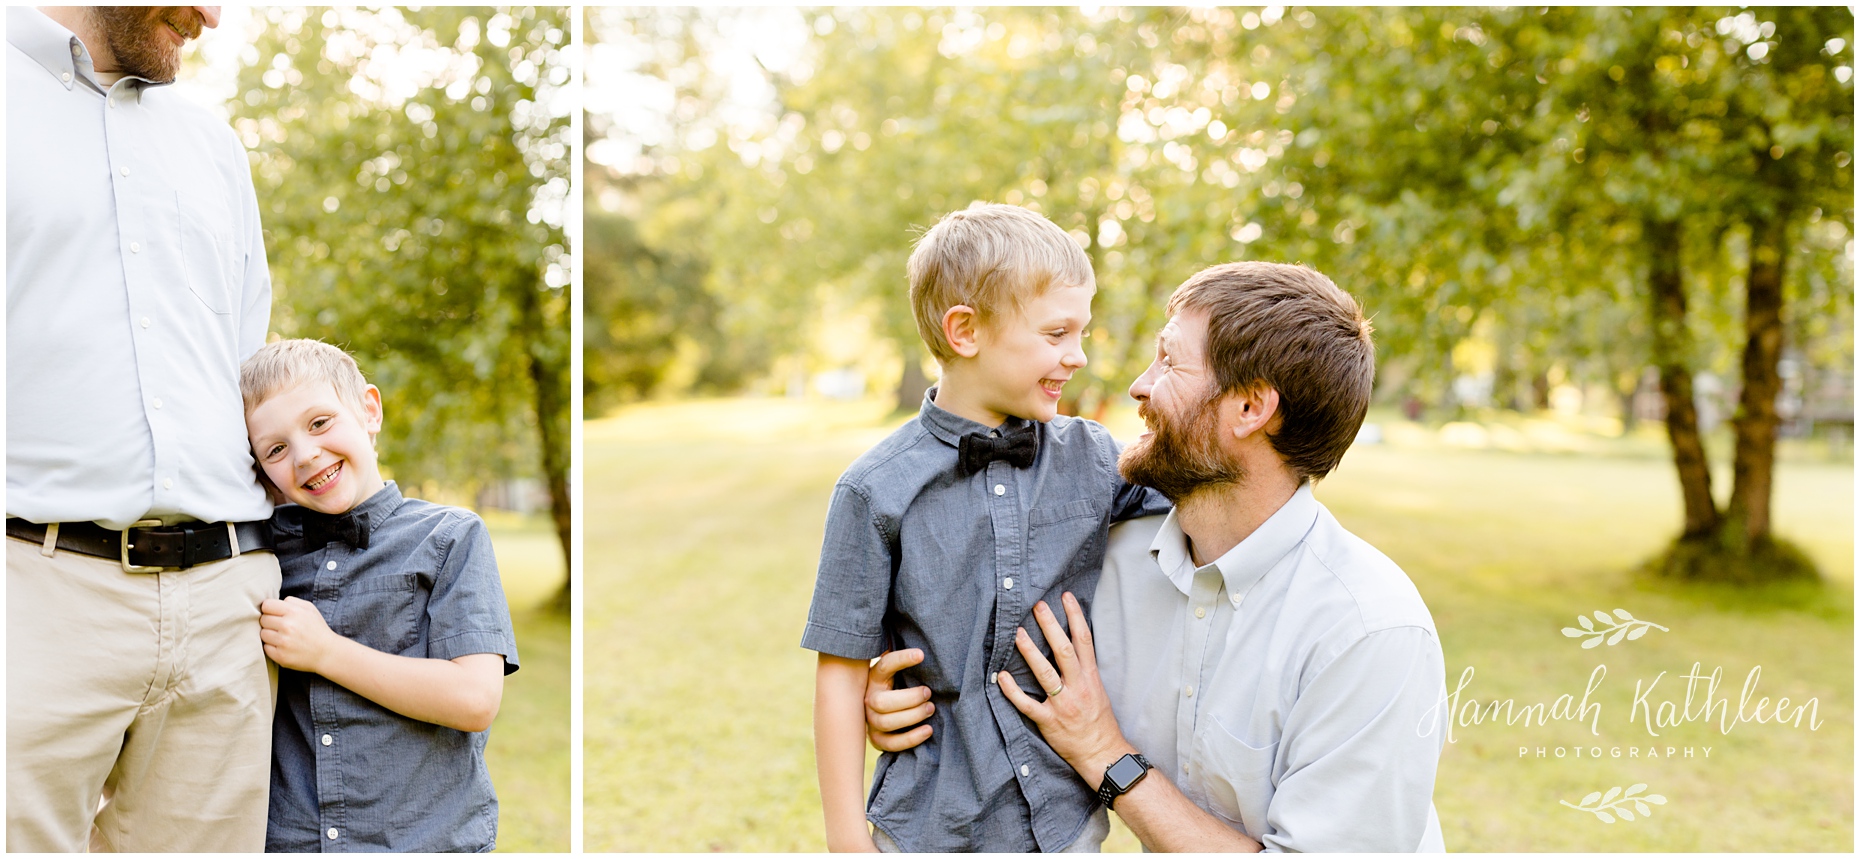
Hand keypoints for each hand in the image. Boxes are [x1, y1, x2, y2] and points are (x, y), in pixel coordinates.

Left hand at [259, 596, 338, 673]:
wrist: (327, 653)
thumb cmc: (317, 629)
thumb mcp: (310, 609)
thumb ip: (292, 601)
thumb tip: (275, 602)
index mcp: (294, 612)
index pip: (266, 605)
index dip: (269, 609)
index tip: (274, 614)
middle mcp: (287, 626)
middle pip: (263, 619)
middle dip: (270, 622)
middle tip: (280, 627)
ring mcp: (283, 642)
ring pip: (262, 634)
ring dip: (270, 635)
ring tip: (282, 637)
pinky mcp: (280, 656)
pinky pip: (265, 647)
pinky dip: (272, 647)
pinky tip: (283, 647)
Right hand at [863, 649, 933, 751]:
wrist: (885, 708)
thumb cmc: (898, 684)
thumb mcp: (898, 670)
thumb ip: (905, 659)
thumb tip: (922, 646)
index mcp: (875, 677)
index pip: (885, 665)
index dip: (901, 659)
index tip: (921, 654)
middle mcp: (869, 699)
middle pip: (881, 702)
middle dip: (909, 698)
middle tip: (928, 692)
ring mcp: (870, 721)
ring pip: (886, 722)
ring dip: (912, 716)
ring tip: (931, 708)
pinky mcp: (877, 739)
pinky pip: (891, 744)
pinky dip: (911, 739)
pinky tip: (928, 730)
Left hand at [995, 592, 1136, 783]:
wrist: (1102, 753)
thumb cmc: (1098, 721)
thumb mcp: (1097, 690)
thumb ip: (1083, 669)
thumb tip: (1070, 644)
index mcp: (1091, 678)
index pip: (1084, 641)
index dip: (1075, 616)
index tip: (1065, 597)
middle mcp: (1078, 688)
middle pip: (1064, 651)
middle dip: (1050, 626)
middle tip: (1037, 606)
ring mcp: (1063, 705)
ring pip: (1045, 673)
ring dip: (1030, 652)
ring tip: (1017, 633)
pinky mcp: (1049, 721)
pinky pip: (1028, 704)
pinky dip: (1013, 690)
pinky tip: (1000, 676)